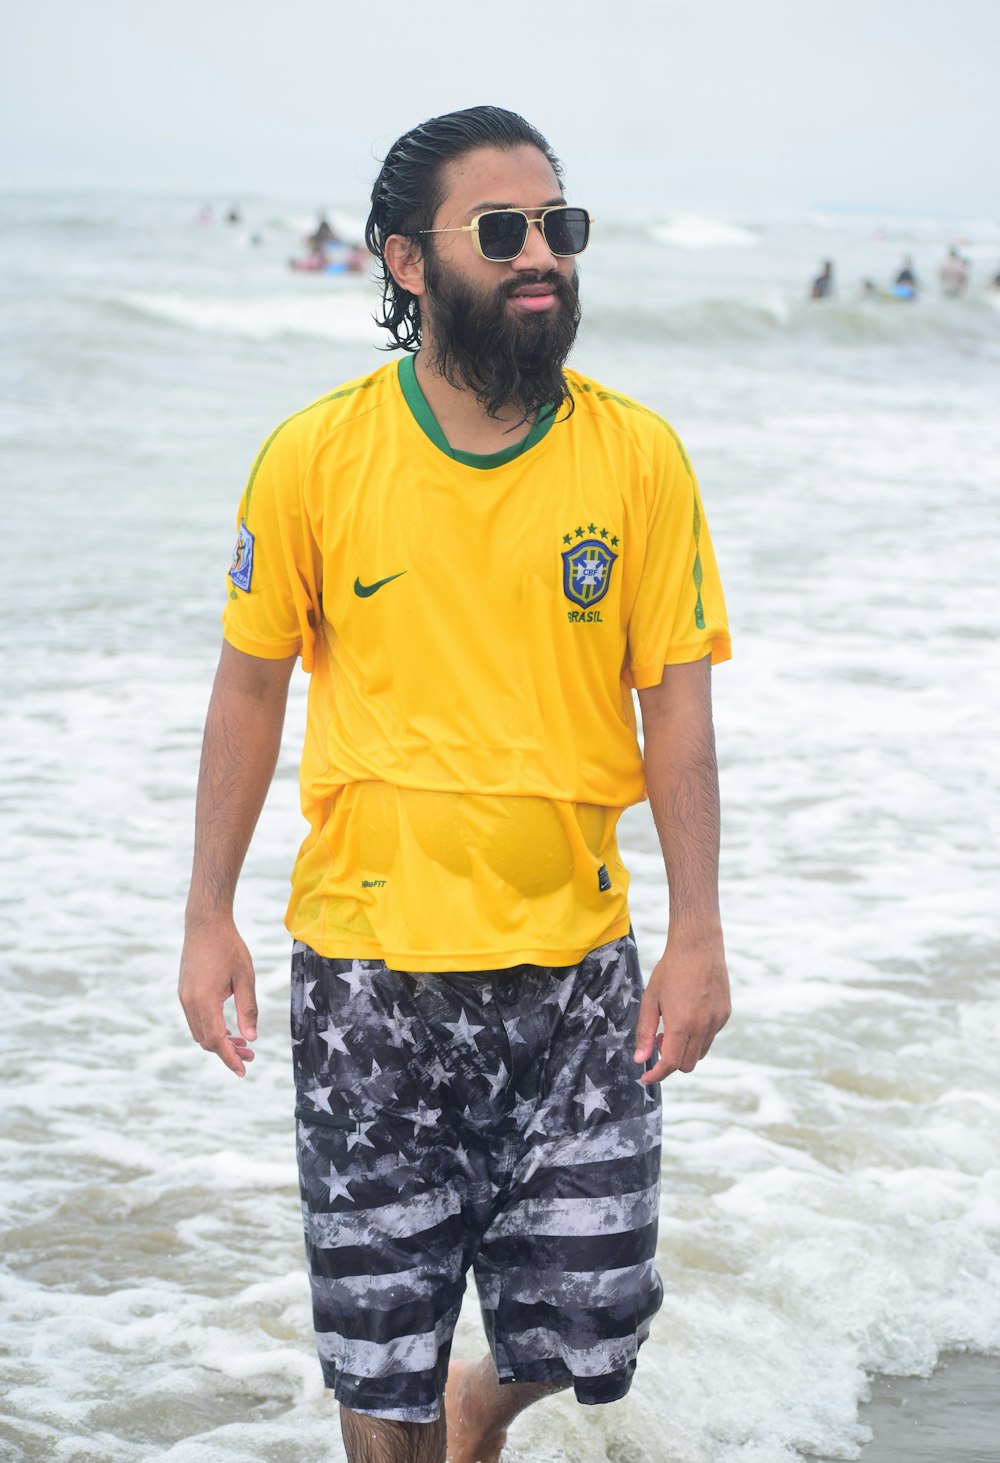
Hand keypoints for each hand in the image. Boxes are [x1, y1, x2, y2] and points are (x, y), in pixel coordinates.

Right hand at [178, 917, 257, 1076]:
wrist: (205, 924)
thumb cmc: (229, 947)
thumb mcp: (245, 978)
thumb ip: (248, 1009)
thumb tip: (251, 1039)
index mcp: (205, 1000)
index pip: (216, 1040)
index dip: (229, 1058)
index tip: (243, 1070)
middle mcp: (190, 1002)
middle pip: (206, 1040)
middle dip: (227, 1052)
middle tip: (250, 1055)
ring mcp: (184, 997)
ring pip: (199, 1032)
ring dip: (219, 1041)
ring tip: (242, 1043)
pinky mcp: (184, 992)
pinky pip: (195, 1020)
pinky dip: (210, 1029)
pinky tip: (228, 1027)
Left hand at [633, 932, 729, 1082]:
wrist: (698, 946)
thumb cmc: (670, 970)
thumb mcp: (651, 999)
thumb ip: (645, 1032)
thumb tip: (641, 1059)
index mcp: (682, 1024)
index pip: (671, 1063)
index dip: (657, 1074)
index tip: (647, 1077)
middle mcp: (703, 1026)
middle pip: (687, 1064)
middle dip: (671, 1061)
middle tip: (660, 1040)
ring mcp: (717, 1021)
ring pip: (700, 1052)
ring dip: (685, 1049)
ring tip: (674, 1025)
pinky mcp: (725, 1014)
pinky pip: (711, 1036)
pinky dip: (698, 1035)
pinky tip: (690, 1013)